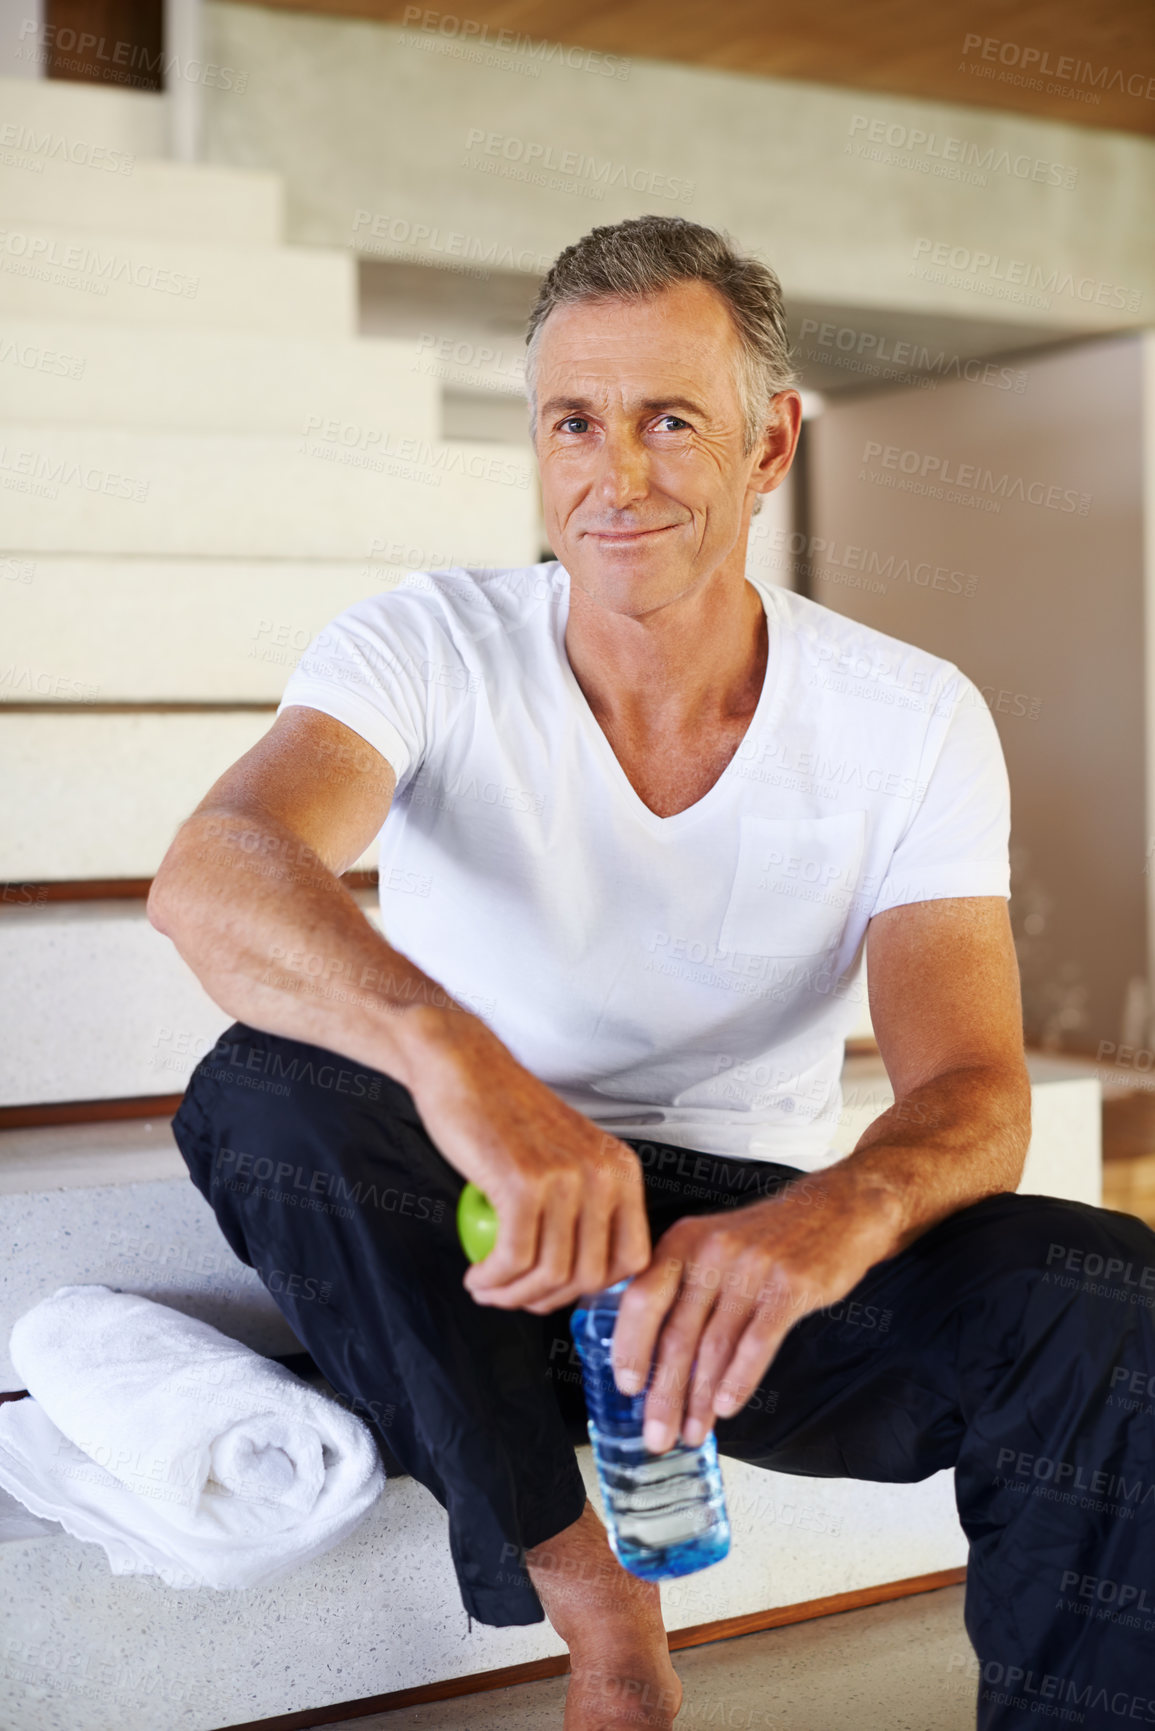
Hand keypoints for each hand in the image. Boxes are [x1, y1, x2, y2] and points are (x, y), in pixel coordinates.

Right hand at [404, 1009, 650, 1312]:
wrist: (464, 1066)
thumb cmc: (505, 1112)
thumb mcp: (567, 1156)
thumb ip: (583, 1205)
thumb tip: (580, 1275)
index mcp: (620, 1169)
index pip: (631, 1259)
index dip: (591, 1288)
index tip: (556, 1290)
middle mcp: (602, 1174)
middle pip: (589, 1276)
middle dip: (547, 1301)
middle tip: (512, 1295)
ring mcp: (565, 1178)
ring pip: (551, 1274)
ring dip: (513, 1295)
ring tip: (487, 1287)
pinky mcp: (523, 1183)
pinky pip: (514, 1258)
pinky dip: (493, 1279)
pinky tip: (478, 1275)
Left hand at [608, 1173, 900, 1452]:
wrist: (837, 1210)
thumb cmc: (768, 1237)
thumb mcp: (714, 1243)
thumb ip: (682, 1287)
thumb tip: (651, 1355)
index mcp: (684, 1240)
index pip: (642, 1297)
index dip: (630, 1346)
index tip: (626, 1388)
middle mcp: (713, 1251)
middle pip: (678, 1332)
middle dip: (664, 1392)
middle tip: (657, 1434)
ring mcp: (752, 1268)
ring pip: (716, 1346)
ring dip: (700, 1398)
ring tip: (693, 1431)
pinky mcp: (791, 1286)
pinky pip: (757, 1342)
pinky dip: (739, 1380)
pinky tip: (726, 1407)